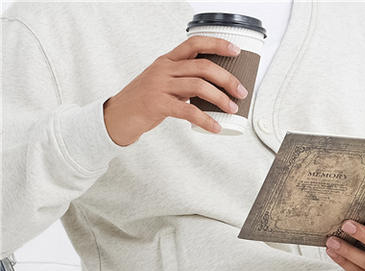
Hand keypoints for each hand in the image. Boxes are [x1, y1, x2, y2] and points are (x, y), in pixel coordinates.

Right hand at [103, 34, 248, 145]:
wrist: (119, 115)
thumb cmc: (145, 100)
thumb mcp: (164, 83)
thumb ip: (184, 81)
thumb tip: (214, 89)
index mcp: (167, 61)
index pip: (194, 44)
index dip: (216, 44)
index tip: (235, 50)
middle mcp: (164, 69)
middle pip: (202, 66)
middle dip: (227, 79)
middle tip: (241, 92)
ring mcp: (160, 86)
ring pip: (198, 86)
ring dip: (220, 98)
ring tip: (232, 108)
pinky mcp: (158, 104)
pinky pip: (188, 111)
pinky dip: (206, 120)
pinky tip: (216, 127)